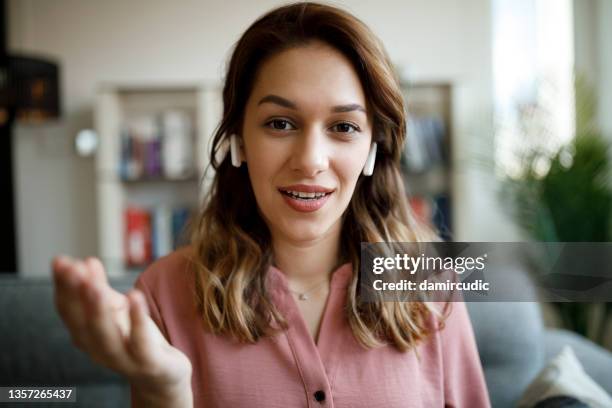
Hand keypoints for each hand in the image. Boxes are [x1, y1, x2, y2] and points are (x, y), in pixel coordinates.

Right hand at [51, 255, 191, 396]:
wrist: (163, 375)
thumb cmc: (135, 339)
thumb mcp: (118, 311)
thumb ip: (101, 288)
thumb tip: (85, 261)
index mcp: (87, 336)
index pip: (68, 310)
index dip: (63, 286)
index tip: (60, 261)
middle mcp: (98, 350)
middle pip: (82, 323)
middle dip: (76, 295)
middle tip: (73, 268)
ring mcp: (123, 359)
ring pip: (105, 336)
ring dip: (98, 309)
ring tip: (94, 285)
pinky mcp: (148, 363)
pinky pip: (140, 343)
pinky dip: (136, 319)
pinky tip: (134, 296)